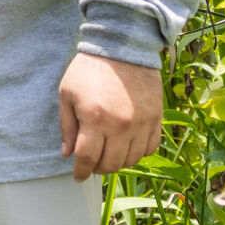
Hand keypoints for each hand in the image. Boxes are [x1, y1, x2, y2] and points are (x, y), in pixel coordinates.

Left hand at [59, 52, 163, 179]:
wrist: (121, 48)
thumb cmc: (88, 70)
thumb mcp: (67, 94)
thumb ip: (67, 126)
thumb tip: (67, 153)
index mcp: (95, 119)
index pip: (88, 158)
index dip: (81, 171)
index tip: (78, 176)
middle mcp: (121, 126)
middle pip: (111, 164)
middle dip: (98, 168)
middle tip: (91, 164)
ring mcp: (142, 124)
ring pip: (132, 160)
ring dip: (118, 163)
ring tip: (107, 154)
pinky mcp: (156, 119)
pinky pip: (150, 148)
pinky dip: (138, 153)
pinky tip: (126, 146)